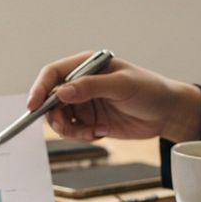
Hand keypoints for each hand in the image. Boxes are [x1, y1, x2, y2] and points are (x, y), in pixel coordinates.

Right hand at [27, 52, 200, 142]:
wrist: (167, 113)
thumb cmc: (149, 90)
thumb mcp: (121, 85)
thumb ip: (91, 87)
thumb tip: (62, 92)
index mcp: (86, 66)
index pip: (53, 74)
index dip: (40, 89)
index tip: (33, 106)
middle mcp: (81, 84)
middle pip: (51, 99)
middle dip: (54, 115)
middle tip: (64, 127)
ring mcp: (84, 103)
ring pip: (59, 118)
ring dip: (68, 129)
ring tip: (89, 132)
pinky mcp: (90, 120)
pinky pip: (73, 131)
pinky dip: (80, 136)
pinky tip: (99, 133)